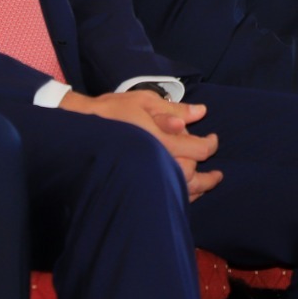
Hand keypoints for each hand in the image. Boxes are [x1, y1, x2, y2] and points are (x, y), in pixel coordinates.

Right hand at [61, 90, 222, 200]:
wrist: (81, 130)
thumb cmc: (112, 111)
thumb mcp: (144, 102)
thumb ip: (174, 109)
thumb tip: (200, 112)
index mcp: (162, 141)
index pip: (199, 150)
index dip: (210, 144)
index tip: (213, 138)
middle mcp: (158, 163)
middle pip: (193, 174)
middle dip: (208, 172)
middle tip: (216, 169)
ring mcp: (148, 177)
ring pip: (181, 191)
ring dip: (199, 189)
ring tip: (209, 185)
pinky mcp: (138, 184)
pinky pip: (165, 197)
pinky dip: (180, 196)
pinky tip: (184, 193)